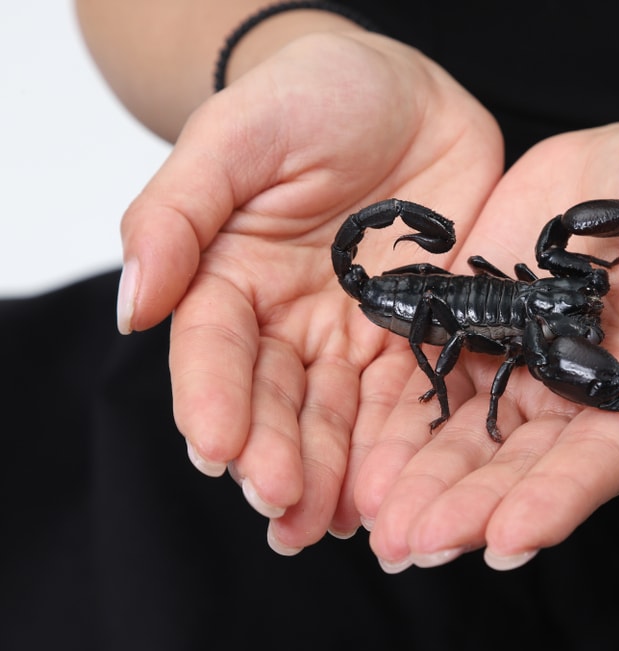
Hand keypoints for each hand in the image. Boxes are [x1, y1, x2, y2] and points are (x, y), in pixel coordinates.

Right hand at [117, 30, 502, 551]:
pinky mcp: (417, 333)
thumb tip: (132, 307)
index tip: (217, 450)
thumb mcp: (235, 137)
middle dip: (275, 455)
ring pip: (338, 415)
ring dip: (332, 473)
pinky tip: (391, 490)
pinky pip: (409, 396)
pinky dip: (398, 445)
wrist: (401, 91)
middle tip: (281, 505)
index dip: (214, 401)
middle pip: (275, 399)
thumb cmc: (309, 98)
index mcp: (232, 279)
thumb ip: (176, 215)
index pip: (215, 352)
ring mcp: (355, 332)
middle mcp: (289, 320)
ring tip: (327, 523)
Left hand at [352, 122, 618, 570]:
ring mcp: (521, 357)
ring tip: (371, 515)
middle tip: (410, 545)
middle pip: (516, 463)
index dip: (554, 502)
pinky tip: (357, 439)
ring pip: (463, 428)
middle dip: (464, 505)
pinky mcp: (480, 316)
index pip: (596, 464)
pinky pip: (433, 367)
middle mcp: (574, 393)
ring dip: (418, 473)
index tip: (505, 541)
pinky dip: (397, 406)